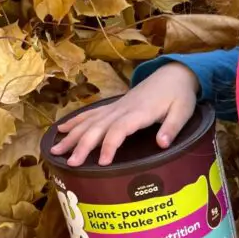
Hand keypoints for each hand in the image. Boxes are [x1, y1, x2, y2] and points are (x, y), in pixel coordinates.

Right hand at [49, 62, 199, 165]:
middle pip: (98, 127)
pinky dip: (75, 121)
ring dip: (72, 136)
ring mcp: (116, 106)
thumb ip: (172, 128)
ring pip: (90, 121)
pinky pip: (91, 114)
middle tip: (70, 163)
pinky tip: (61, 129)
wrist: (173, 74)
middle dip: (82, 145)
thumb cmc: (180, 95)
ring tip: (55, 151)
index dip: (109, 145)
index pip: (119, 130)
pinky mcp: (114, 106)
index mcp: (140, 113)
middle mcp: (123, 109)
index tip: (103, 163)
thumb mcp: (183, 111)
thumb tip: (162, 144)